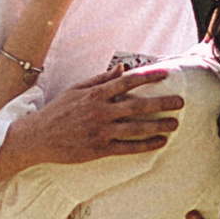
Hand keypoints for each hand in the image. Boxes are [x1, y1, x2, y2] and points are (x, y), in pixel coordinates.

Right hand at [0, 62, 182, 179]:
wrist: (39, 137)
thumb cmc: (58, 111)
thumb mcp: (76, 89)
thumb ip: (100, 79)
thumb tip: (122, 68)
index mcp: (95, 94)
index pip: (128, 82)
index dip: (149, 77)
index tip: (166, 74)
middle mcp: (101, 112)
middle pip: (138, 105)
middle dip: (162, 103)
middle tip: (180, 102)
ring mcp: (101, 131)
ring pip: (136, 128)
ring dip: (158, 125)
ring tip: (175, 123)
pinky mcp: (100, 149)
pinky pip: (128, 148)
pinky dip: (146, 145)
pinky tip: (160, 142)